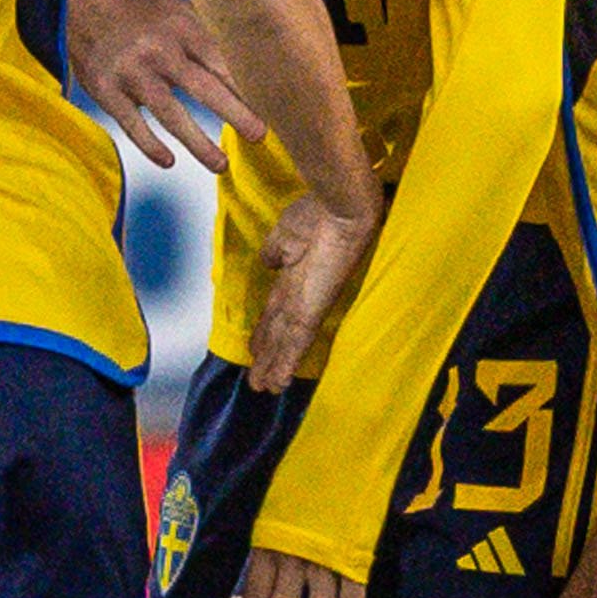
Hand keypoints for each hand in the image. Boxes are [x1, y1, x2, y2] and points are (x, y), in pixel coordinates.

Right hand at [68, 0, 261, 172]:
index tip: (270, 106)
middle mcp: (159, 51)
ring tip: (220, 165)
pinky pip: (132, 125)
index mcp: (181, 28)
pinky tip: (168, 162)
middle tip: (259, 136)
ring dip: (198, 143)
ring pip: (170, 114)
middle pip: (203, 88)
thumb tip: (248, 56)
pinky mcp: (106, 92)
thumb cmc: (138, 14)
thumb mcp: (175, 9)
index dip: (247, 86)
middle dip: (235, 113)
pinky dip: (150, 146)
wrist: (80, 11)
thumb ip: (207, 32)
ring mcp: (132, 73)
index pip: (221, 61)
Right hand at [242, 187, 377, 391]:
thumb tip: (267, 263)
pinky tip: (279, 383)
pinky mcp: (313, 310)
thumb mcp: (287, 232)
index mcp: (293, 278)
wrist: (341, 207)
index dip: (265, 333)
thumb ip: (275, 251)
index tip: (255, 349)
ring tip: (264, 390)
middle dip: (267, 358)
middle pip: (279, 335)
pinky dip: (286, 365)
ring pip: (286, 346)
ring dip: (274, 368)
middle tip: (257, 382)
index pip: (275, 313)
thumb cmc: (318, 212)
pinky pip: (296, 343)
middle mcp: (299, 297)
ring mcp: (306, 305)